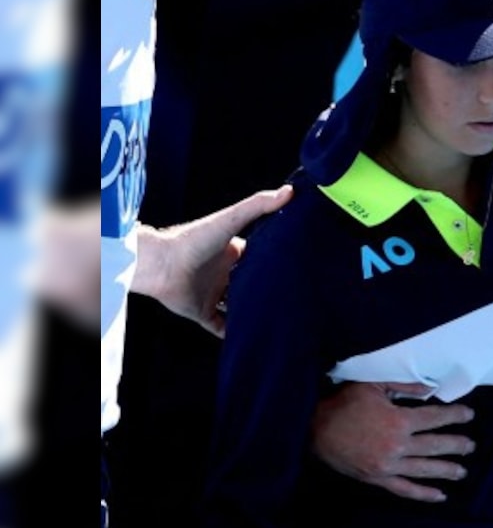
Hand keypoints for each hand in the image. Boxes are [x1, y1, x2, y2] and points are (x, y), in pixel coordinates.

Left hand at [132, 185, 291, 336]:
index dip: (274, 263)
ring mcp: (212, 294)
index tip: (297, 268)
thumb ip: (258, 206)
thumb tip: (290, 190)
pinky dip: (232, 333)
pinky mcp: (201, 312)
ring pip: (237, 306)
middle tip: (293, 298)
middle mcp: (224, 274)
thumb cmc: (193, 239)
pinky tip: (250, 337)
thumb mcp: (230, 220)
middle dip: (266, 290)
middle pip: (249, 284)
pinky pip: (220, 326)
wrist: (160, 264)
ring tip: (277, 319)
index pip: (258, 259)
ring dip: (251, 312)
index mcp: (232, 254)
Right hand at [311, 381, 475, 502]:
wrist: (315, 429)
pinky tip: (440, 496)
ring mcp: (388, 465)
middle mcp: (397, 445)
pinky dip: (423, 494)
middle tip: (471, 446)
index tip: (468, 415)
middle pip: (435, 446)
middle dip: (456, 445)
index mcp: (399, 420)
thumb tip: (429, 388)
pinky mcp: (378, 479)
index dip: (455, 416)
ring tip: (462, 471)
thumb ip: (404, 385)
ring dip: (446, 470)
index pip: (435, 418)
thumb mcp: (373, 385)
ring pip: (425, 470)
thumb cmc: (344, 403)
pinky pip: (405, 489)